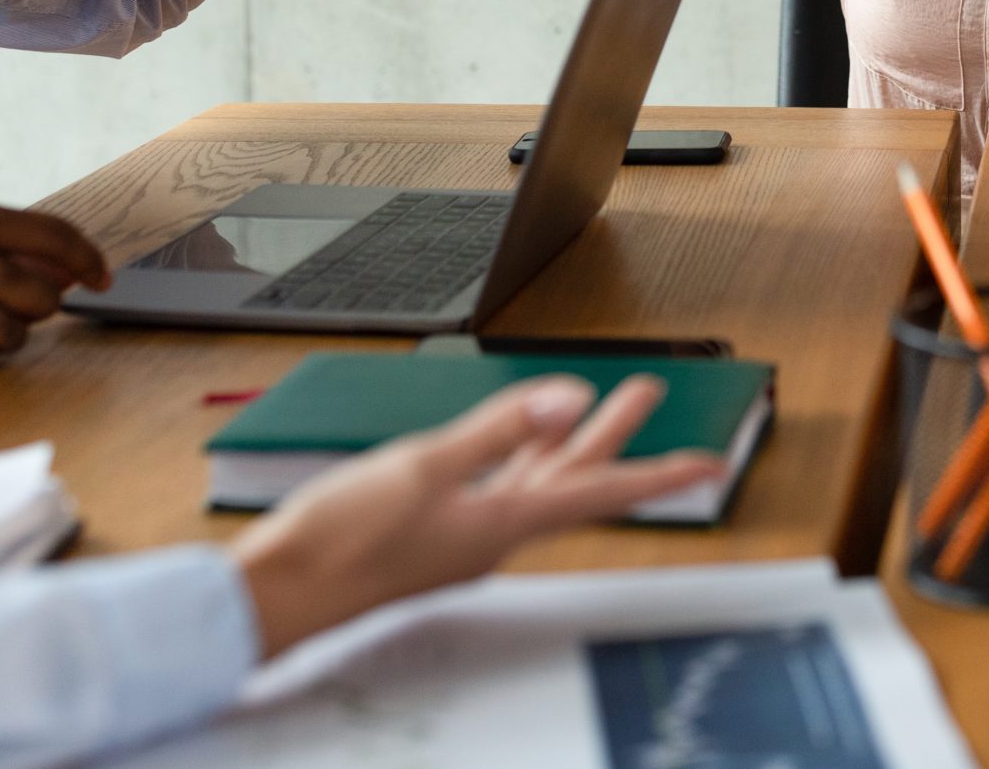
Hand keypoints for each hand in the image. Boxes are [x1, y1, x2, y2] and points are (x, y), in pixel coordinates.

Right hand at [232, 375, 725, 657]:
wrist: (278, 595)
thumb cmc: (340, 541)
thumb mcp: (425, 466)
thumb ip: (499, 429)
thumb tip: (572, 399)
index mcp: (503, 521)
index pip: (601, 492)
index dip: (659, 473)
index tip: (710, 465)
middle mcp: (494, 533)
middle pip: (574, 477)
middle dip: (616, 434)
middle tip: (650, 392)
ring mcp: (464, 535)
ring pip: (536, 479)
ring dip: (571, 439)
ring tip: (600, 400)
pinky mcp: (434, 533)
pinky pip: (497, 488)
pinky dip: (517, 456)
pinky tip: (516, 439)